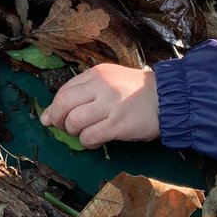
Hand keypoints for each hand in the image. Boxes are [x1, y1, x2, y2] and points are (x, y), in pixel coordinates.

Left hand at [40, 63, 159, 148]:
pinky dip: (87, 142)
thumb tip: (48, 115)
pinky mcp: (119, 124)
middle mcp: (100, 86)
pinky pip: (91, 135)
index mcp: (96, 74)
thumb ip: (82, 93)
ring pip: (74, 121)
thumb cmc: (135, 91)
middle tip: (65, 128)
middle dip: (58, 120)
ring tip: (84, 133)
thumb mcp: (108, 82)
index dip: (55, 107)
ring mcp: (110, 105)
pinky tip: (94, 141)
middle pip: (63, 104)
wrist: (167, 97)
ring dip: (74, 132)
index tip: (54, 118)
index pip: (63, 91)